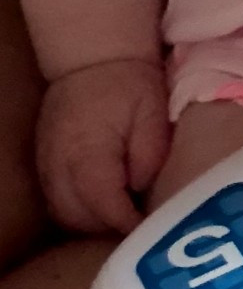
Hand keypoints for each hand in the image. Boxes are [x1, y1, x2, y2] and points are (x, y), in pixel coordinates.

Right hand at [38, 58, 170, 234]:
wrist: (92, 57)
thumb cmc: (130, 84)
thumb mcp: (153, 115)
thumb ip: (149, 156)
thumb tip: (141, 192)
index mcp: (88, 151)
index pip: (103, 205)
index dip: (127, 223)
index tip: (151, 230)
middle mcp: (59, 164)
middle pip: (78, 218)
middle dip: (110, 230)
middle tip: (140, 229)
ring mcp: (46, 164)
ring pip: (63, 215)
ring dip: (92, 225)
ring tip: (123, 220)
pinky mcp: (43, 162)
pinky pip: (56, 201)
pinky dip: (78, 212)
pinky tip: (102, 209)